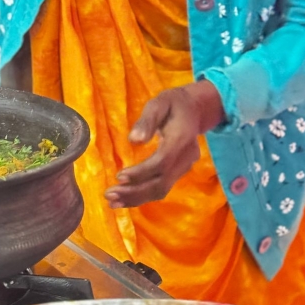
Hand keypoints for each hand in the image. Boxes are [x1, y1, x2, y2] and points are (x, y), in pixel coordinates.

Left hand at [104, 80, 224, 208]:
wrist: (195, 109)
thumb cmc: (173, 103)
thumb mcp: (159, 103)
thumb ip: (147, 120)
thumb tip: (133, 140)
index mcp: (182, 138)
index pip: (162, 161)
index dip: (141, 172)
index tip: (119, 177)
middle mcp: (186, 157)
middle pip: (162, 182)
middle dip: (135, 192)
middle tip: (109, 195)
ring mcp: (185, 167)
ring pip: (162, 189)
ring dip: (137, 198)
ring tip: (113, 201)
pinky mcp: (179, 172)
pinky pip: (162, 187)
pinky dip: (143, 195)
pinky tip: (126, 199)